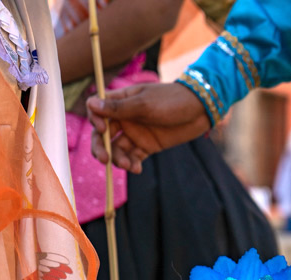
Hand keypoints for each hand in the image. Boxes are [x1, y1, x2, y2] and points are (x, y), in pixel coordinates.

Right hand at [87, 83, 211, 172]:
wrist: (200, 110)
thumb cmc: (172, 100)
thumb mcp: (145, 104)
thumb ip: (119, 108)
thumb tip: (90, 104)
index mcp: (120, 101)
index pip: (97, 112)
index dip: (96, 121)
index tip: (103, 129)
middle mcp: (125, 118)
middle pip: (103, 135)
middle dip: (101, 148)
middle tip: (105, 160)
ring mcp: (136, 133)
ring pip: (118, 149)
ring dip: (119, 159)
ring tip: (128, 166)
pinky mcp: (148, 146)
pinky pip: (134, 157)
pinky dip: (132, 164)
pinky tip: (137, 169)